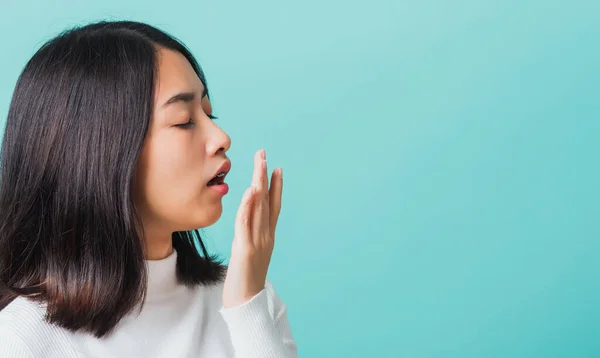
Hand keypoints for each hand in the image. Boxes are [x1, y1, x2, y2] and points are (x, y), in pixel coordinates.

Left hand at [222, 149, 282, 308]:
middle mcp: (266, 236)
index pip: (274, 207)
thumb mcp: (251, 256)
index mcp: (268, 237)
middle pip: (267, 201)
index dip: (276, 187)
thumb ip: (251, 238)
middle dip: (265, 176)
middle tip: (264, 154)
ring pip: (260, 208)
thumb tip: (248, 226)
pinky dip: (249, 206)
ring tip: (260, 164)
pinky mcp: (246, 250)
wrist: (246, 304)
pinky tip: (251, 192)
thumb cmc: (245, 281)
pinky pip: (247, 224)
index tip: (277, 168)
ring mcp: (258, 242)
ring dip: (259, 184)